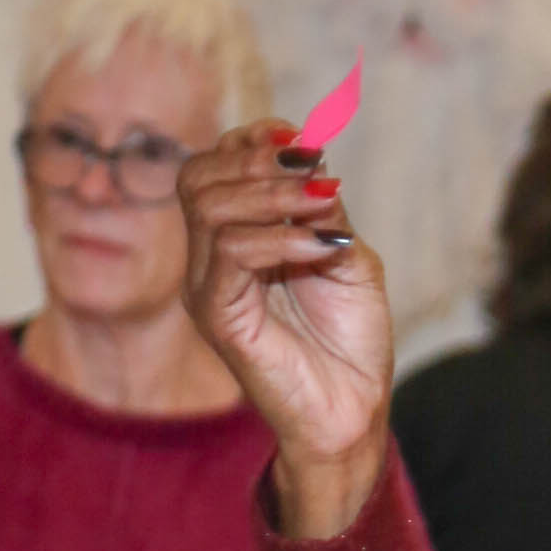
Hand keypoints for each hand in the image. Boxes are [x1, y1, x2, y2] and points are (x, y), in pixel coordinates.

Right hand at [179, 121, 393, 538]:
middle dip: (258, 159)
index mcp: (233, 241)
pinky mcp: (217, 319)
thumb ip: (325, 210)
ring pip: (209, 207)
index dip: (251, 141)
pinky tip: (321, 246)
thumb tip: (312, 161)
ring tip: (324, 203)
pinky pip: (230, 252)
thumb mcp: (348, 257)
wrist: (353, 411)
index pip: (212, 168)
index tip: (303, 138)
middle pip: (197, 177)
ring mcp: (207, 289)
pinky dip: (281, 237)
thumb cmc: (351, 343)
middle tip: (314, 168)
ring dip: (274, 192)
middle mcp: (208, 261)